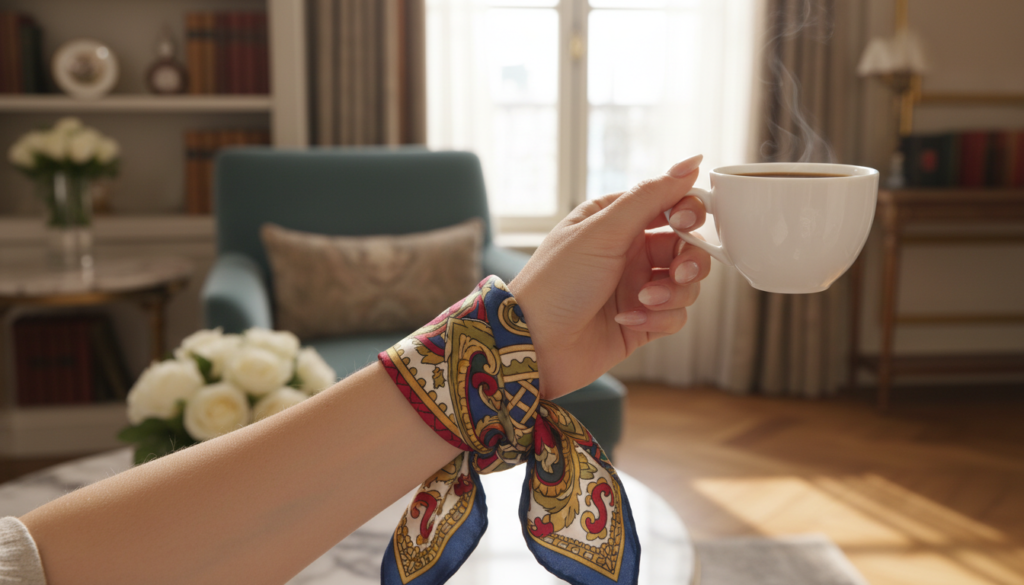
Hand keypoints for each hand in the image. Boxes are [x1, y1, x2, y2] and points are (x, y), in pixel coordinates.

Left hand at [509, 155, 711, 399]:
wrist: (534, 344)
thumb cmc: (556, 283)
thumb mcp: (602, 231)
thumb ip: (650, 196)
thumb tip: (691, 163)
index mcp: (616, 221)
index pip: (670, 203)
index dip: (687, 211)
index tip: (684, 221)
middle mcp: (629, 252)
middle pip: (687, 246)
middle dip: (689, 260)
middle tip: (677, 272)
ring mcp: (636, 287)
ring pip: (686, 283)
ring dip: (673, 293)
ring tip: (645, 300)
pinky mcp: (641, 321)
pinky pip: (675, 316)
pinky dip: (660, 319)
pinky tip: (628, 320)